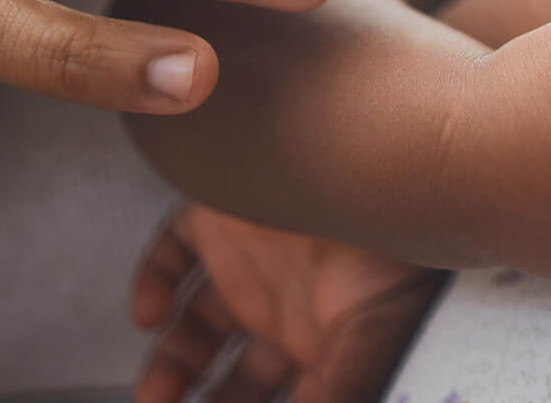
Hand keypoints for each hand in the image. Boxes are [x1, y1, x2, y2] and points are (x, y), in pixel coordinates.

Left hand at [131, 203, 438, 402]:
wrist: (382, 169)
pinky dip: (151, 284)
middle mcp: (287, 304)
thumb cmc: (399, 249)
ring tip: (156, 395)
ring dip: (167, 365)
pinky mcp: (223, 215)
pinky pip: (173, 251)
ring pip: (194, 323)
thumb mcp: (369, 344)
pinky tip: (151, 316)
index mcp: (322, 338)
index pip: (273, 393)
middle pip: (230, 369)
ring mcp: (254, 260)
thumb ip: (333, 393)